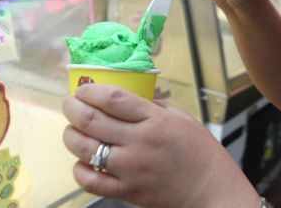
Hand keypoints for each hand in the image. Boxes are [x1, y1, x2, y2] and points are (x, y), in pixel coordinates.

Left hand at [62, 84, 258, 207]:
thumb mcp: (182, 118)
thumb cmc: (200, 152)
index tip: (83, 89)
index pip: (112, 98)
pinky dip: (79, 169)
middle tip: (69, 104)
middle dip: (72, 108)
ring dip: (71, 135)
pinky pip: (90, 180)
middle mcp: (140, 142)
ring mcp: (131, 168)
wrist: (211, 188)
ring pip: (84, 148)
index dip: (90, 90)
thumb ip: (153, 106)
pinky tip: (82, 161)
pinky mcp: (127, 191)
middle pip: (91, 120)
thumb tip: (127, 98)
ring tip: (72, 130)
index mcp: (155, 119)